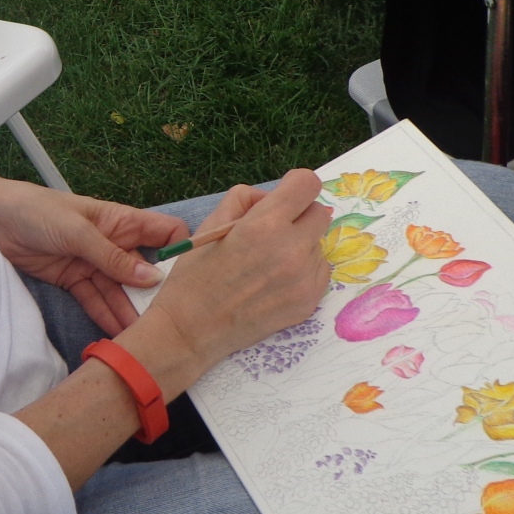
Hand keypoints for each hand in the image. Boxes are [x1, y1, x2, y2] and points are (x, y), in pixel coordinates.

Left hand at [0, 163, 188, 335]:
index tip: (191, 278)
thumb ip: (112, 257)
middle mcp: (112, 243)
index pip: (164, 233)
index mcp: (120, 221)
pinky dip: (105, 316)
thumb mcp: (77, 230)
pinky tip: (119, 334)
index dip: (181, 251)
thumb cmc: (36, 209)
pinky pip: (94, 300)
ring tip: (146, 337)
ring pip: (119, 291)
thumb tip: (151, 278)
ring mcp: (92, 263)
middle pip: (143, 271)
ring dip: (130, 312)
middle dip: (155, 294)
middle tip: (169, 322)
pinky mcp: (73, 280)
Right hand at [121, 170, 332, 397]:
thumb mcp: (211, 225)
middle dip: (300, 215)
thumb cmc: (195, 275)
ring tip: (269, 263)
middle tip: (275, 230)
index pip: (307, 184)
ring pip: (319, 245)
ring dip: (301, 245)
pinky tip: (275, 281)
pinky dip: (303, 270)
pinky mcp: (309, 302)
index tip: (286, 195)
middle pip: (320, 213)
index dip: (295, 186)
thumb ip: (244, 200)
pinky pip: (319, 272)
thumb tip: (271, 198)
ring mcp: (304, 278)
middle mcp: (291, 249)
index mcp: (264, 225)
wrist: (193, 329)